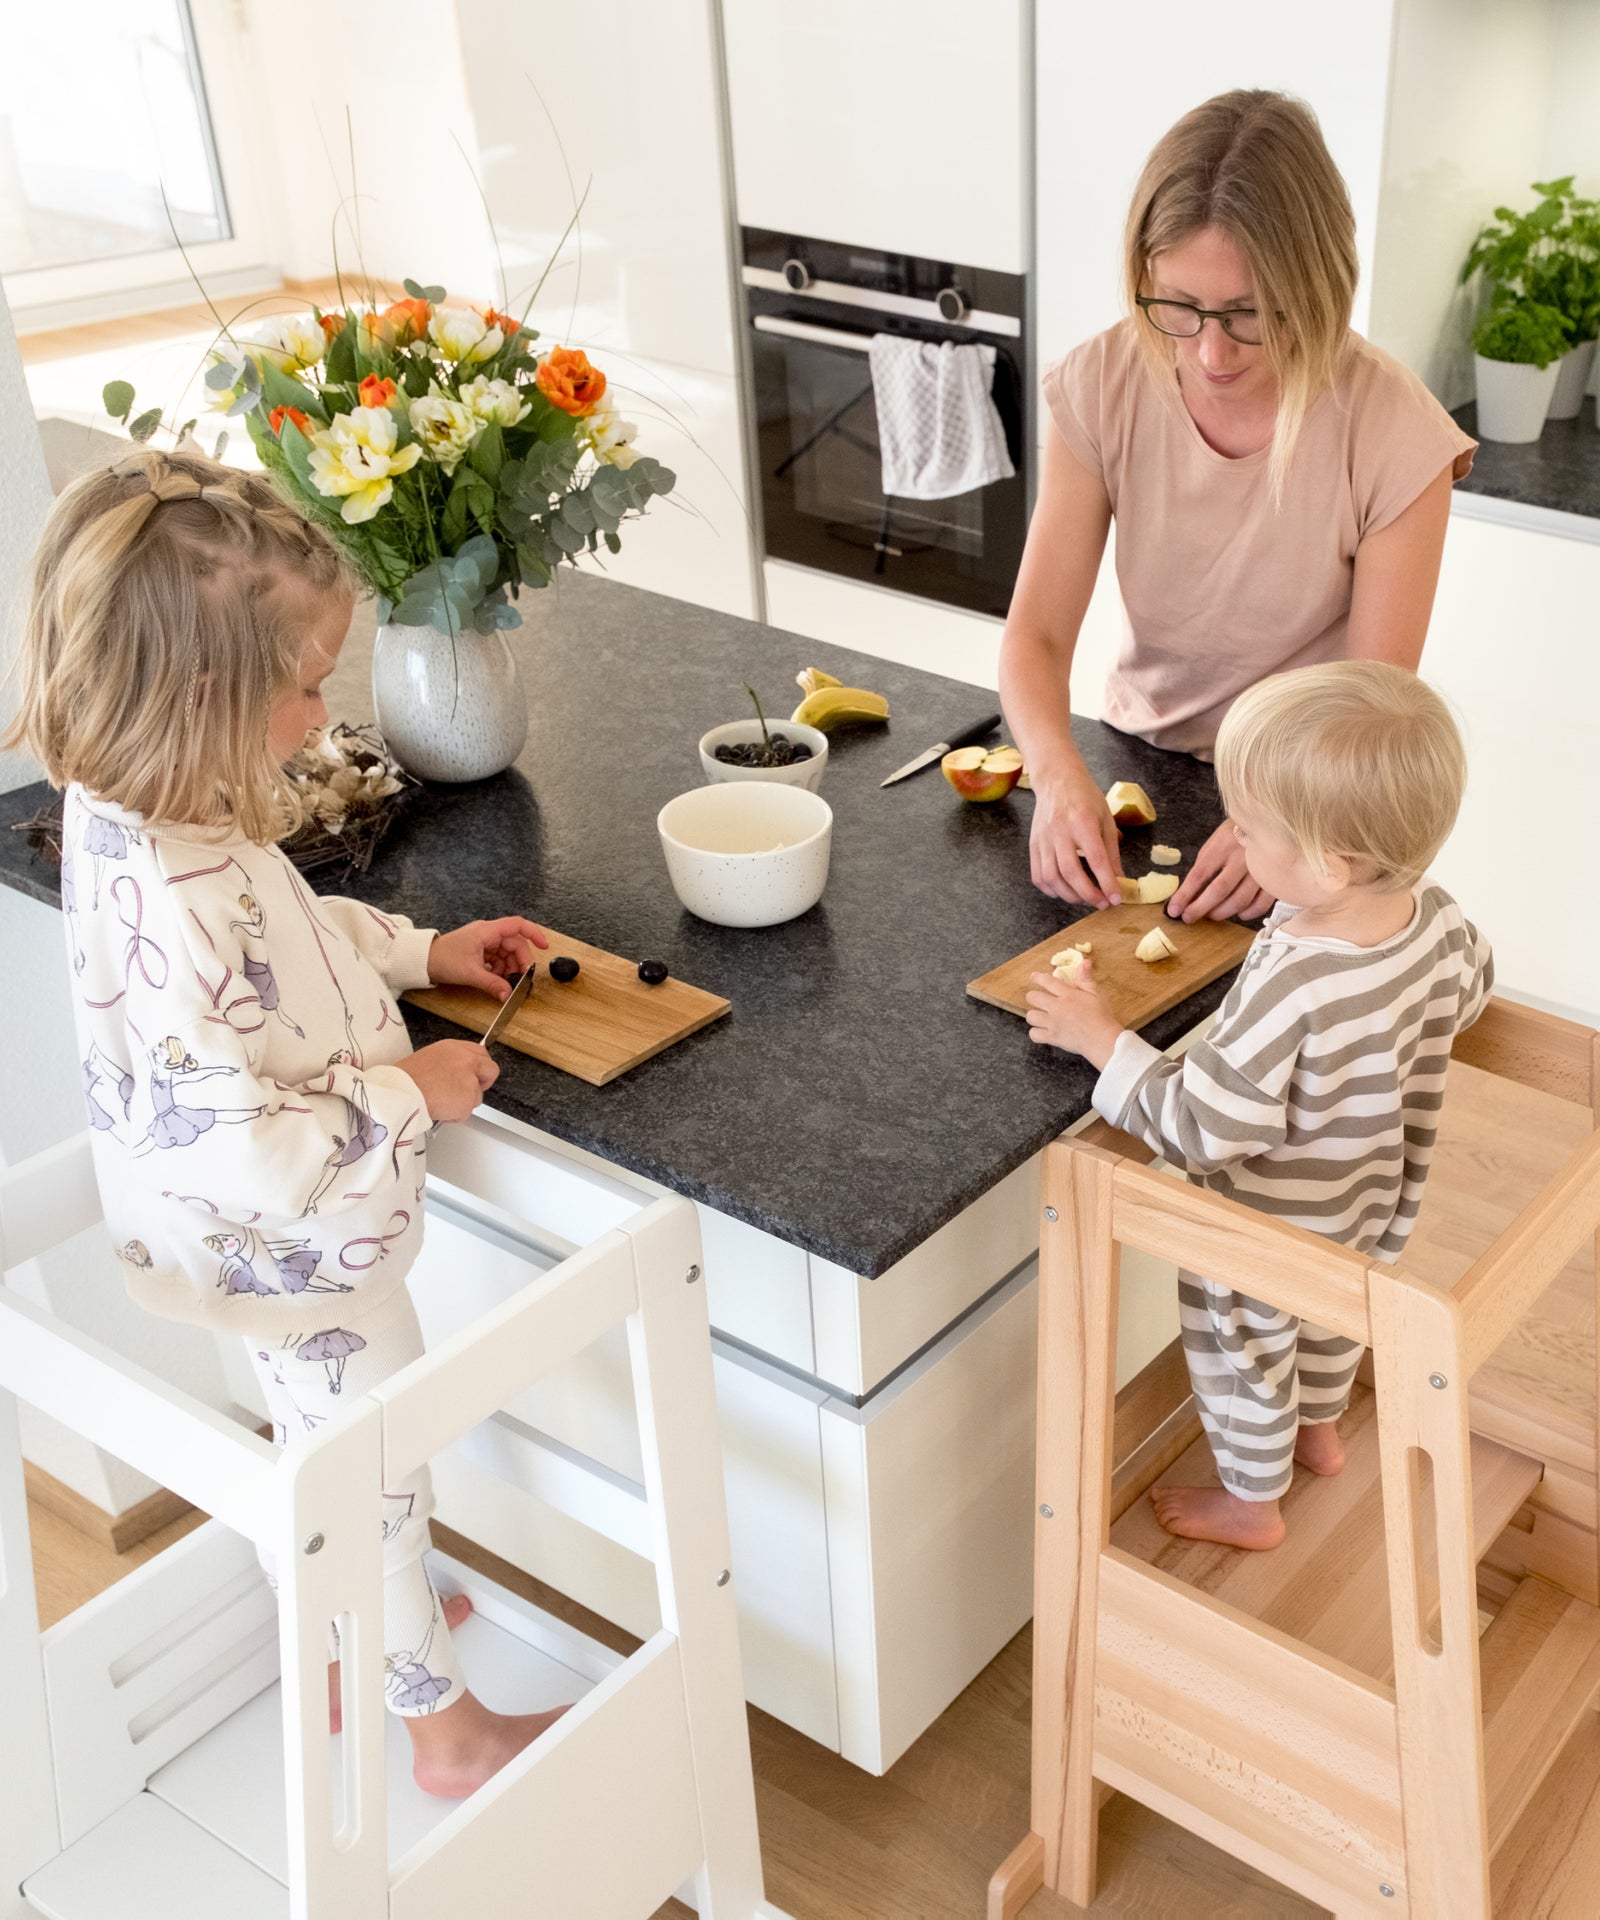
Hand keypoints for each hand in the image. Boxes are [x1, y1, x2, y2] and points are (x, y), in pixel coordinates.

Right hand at [395, 1040, 498, 1123]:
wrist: (401, 1092)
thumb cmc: (406, 1079)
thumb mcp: (429, 1058)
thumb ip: (449, 1063)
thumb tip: (456, 1074)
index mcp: (454, 1048)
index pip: (480, 1052)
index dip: (480, 1065)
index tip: (476, 1073)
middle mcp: (466, 1061)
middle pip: (490, 1070)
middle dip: (484, 1083)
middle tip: (469, 1092)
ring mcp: (470, 1080)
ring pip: (476, 1097)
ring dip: (463, 1103)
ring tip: (441, 1103)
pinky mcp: (468, 1099)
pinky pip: (465, 1113)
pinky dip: (454, 1117)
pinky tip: (440, 1111)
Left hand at [429, 918, 548, 997]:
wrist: (422, 961)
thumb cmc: (442, 959)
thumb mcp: (471, 973)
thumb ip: (493, 984)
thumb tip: (509, 995)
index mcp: (487, 931)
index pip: (517, 925)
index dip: (534, 934)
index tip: (544, 946)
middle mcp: (487, 933)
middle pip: (515, 943)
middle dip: (521, 961)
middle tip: (522, 979)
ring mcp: (484, 942)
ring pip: (507, 952)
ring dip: (510, 968)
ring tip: (507, 983)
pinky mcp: (479, 951)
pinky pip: (497, 958)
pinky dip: (500, 969)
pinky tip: (497, 980)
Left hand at [1024, 961, 1124, 1069]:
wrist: (1102, 1039)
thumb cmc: (1101, 1016)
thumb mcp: (1096, 994)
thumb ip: (1086, 978)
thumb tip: (1084, 961)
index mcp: (1067, 995)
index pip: (1047, 981)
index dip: (1037, 978)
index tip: (1033, 976)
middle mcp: (1056, 1007)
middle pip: (1033, 997)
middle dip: (1033, 996)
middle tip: (1037, 999)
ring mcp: (1052, 1023)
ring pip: (1031, 1016)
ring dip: (1034, 1015)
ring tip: (1040, 1015)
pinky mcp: (1052, 1037)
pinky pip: (1034, 1034)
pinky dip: (1036, 1033)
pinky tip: (1042, 1031)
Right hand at [1028, 762, 1122, 907]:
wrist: (1057, 780)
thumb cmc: (1085, 798)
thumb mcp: (1106, 819)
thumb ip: (1111, 852)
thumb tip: (1119, 880)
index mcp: (1082, 821)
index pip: (1095, 859)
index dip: (1107, 882)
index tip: (1116, 898)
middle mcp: (1059, 831)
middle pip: (1070, 872)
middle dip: (1088, 894)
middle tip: (1102, 903)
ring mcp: (1042, 839)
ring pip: (1052, 877)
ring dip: (1070, 895)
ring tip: (1086, 899)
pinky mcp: (1033, 845)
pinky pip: (1038, 876)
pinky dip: (1052, 890)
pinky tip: (1065, 892)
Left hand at [1166, 820, 1273, 923]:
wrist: (1268, 823)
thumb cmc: (1234, 837)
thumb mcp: (1214, 845)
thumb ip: (1202, 869)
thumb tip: (1188, 897)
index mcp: (1224, 845)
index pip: (1200, 874)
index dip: (1185, 895)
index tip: (1174, 910)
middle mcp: (1243, 857)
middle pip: (1219, 890)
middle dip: (1200, 908)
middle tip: (1189, 917)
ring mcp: (1262, 869)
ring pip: (1240, 900)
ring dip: (1221, 913)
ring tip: (1211, 915)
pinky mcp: (1275, 879)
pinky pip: (1261, 904)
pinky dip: (1247, 913)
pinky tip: (1239, 913)